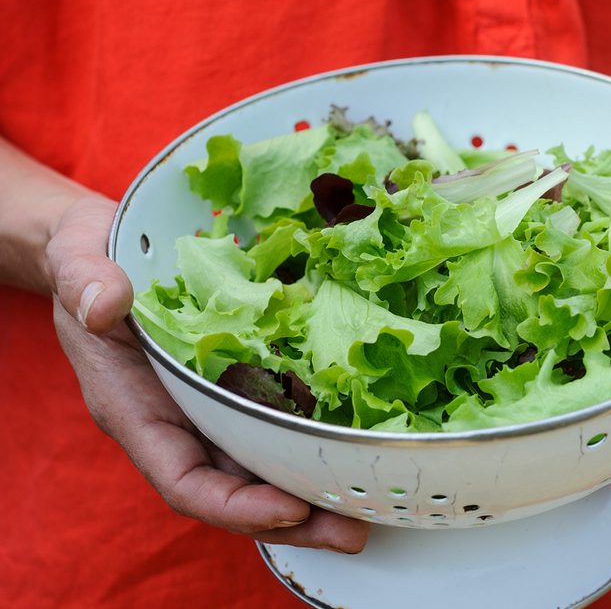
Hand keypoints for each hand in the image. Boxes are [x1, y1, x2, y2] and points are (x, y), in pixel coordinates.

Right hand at [45, 195, 368, 552]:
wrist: (107, 244)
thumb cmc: (89, 259)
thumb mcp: (77, 261)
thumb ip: (84, 280)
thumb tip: (105, 303)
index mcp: (136, 410)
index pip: (184, 482)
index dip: (237, 505)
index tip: (289, 508)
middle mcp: (180, 422)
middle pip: (238, 491)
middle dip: (294, 518)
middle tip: (353, 530)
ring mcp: (214, 408)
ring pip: (265, 465)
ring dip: (316, 488)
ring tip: (370, 503)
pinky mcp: (243, 383)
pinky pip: (281, 420)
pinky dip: (319, 436)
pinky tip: (365, 441)